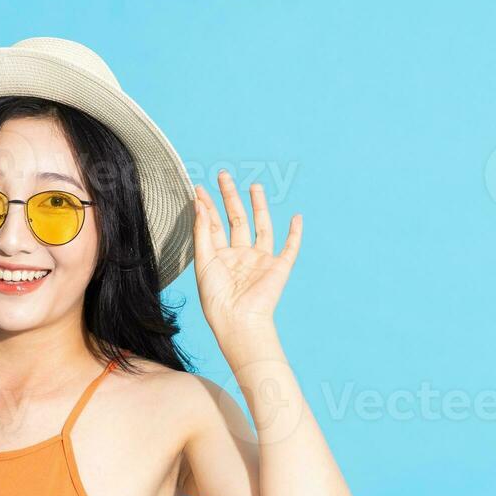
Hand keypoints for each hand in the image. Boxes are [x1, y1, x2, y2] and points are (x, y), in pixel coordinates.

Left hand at [192, 170, 302, 336]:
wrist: (237, 320)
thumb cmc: (216, 297)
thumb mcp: (203, 260)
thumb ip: (202, 232)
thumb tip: (199, 203)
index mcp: (220, 256)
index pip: (213, 225)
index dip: (206, 207)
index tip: (199, 188)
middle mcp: (240, 256)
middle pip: (236, 219)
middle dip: (229, 197)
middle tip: (223, 175)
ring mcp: (260, 260)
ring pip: (261, 226)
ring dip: (259, 206)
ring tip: (255, 185)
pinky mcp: (279, 267)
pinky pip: (290, 247)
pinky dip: (295, 233)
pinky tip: (296, 217)